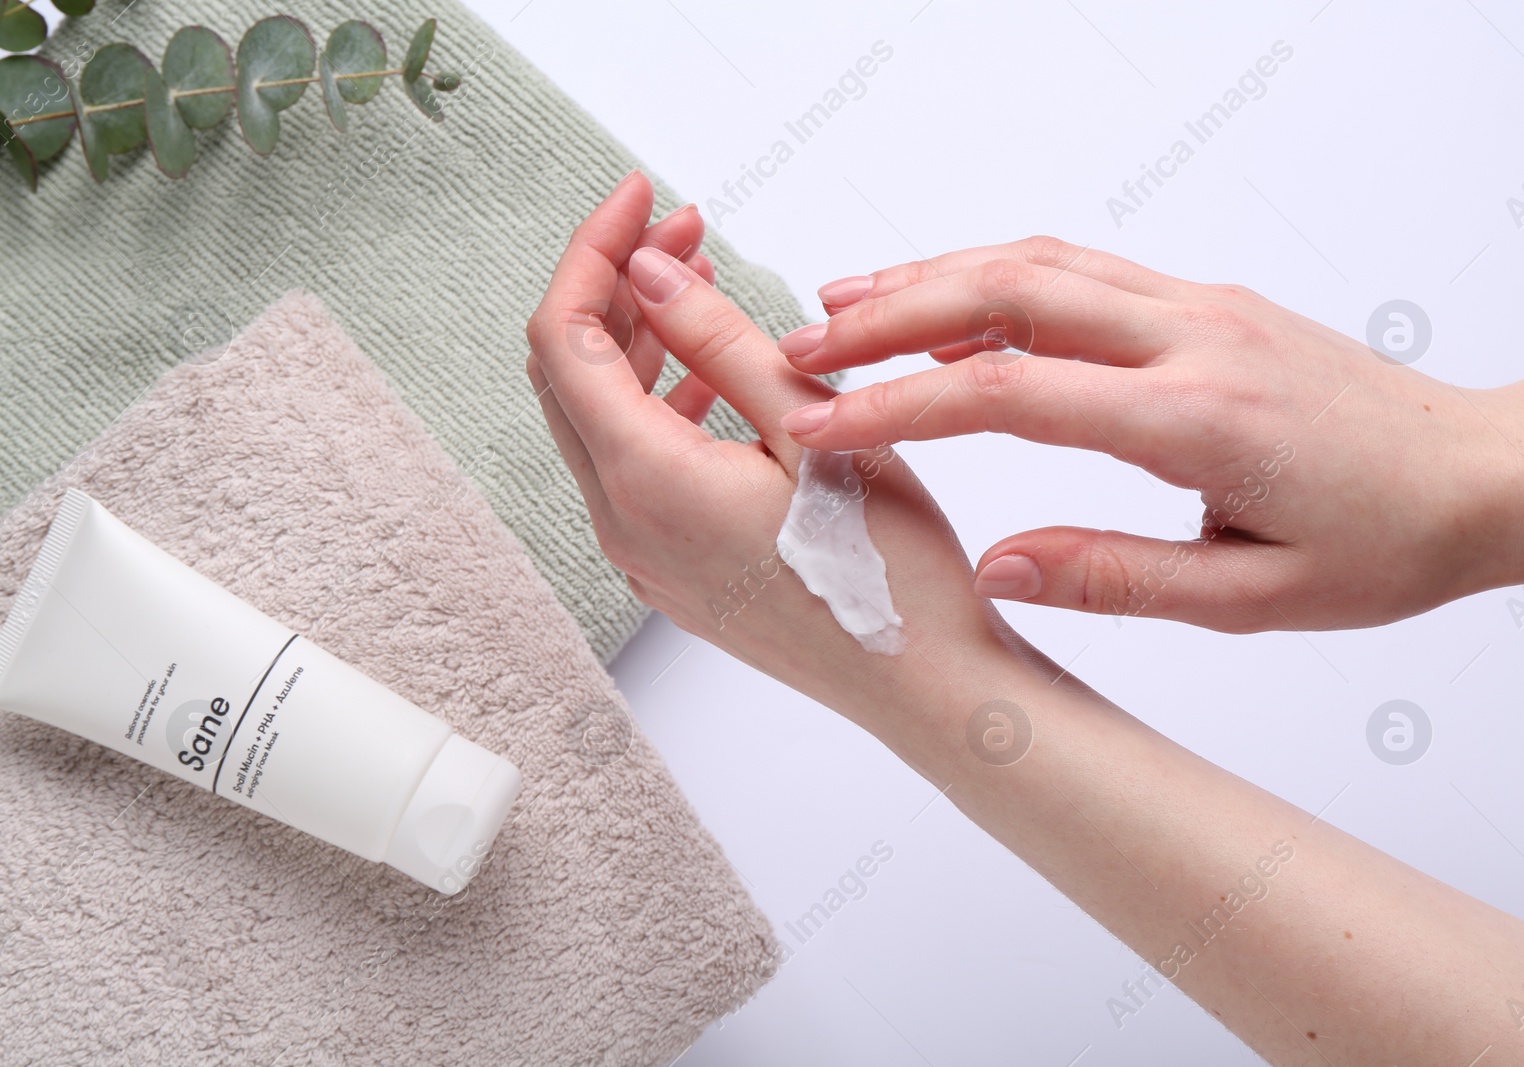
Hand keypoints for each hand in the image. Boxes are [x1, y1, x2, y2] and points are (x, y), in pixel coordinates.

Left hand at [524, 174, 1029, 760]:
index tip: (643, 198)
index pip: (567, 337)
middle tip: (685, 231)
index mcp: (647, 481)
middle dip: (616, 288)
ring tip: (706, 288)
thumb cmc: (888, 572)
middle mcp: (622, 523)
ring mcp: (641, 555)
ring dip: (639, 344)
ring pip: (600, 422)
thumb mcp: (812, 428)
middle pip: (572, 375)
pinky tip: (714, 379)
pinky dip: (657, 406)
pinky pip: (632, 469)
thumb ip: (720, 341)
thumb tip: (648, 271)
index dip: (593, 252)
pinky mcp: (671, 571)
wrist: (919, 685)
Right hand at [775, 237, 1523, 631]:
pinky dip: (991, 277)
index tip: (818, 429)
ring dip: (928, 279)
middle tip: (797, 351)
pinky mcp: (1200, 300)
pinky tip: (944, 301)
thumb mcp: (1253, 597)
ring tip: (839, 309)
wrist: (1477, 473)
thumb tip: (995, 567)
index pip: (1011, 393)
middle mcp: (1190, 337)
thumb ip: (1115, 578)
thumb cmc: (1383, 540)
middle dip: (886, 318)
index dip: (899, 407)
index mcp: (1198, 418)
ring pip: (1035, 263)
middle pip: (1006, 293)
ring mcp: (1196, 304)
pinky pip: (1076, 270)